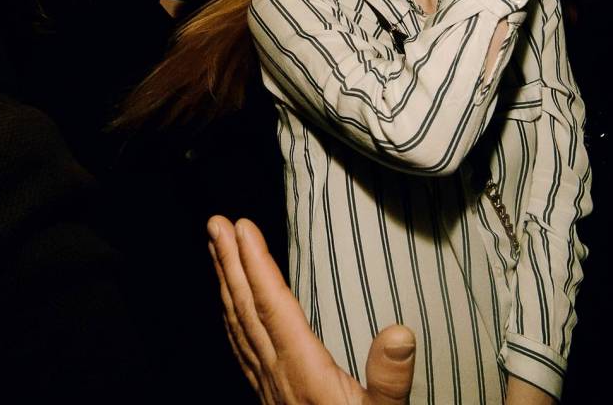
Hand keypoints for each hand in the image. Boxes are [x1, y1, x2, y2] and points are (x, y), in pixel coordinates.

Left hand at [207, 216, 415, 404]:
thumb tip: (398, 331)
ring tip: (216, 250)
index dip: (256, 264)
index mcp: (304, 374)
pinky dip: (233, 319)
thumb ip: (389, 378)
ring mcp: (270, 390)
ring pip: (239, 328)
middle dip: (230, 263)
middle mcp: (278, 377)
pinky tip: (231, 310)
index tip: (240, 228)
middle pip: (247, 311)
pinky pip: (242, 350)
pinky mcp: (271, 400)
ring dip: (227, 285)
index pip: (273, 308)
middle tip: (214, 224)